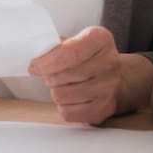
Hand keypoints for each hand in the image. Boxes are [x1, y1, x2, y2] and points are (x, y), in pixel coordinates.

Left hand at [28, 26, 152, 124]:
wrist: (118, 78)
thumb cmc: (90, 58)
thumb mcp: (77, 41)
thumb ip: (57, 46)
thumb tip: (37, 57)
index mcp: (101, 39)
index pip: (68, 53)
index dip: (46, 62)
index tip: (34, 66)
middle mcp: (110, 62)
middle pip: (60, 75)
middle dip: (50, 76)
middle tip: (54, 74)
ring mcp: (109, 88)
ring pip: (61, 95)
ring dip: (57, 91)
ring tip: (65, 85)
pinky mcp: (104, 109)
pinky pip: (67, 113)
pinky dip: (64, 107)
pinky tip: (73, 98)